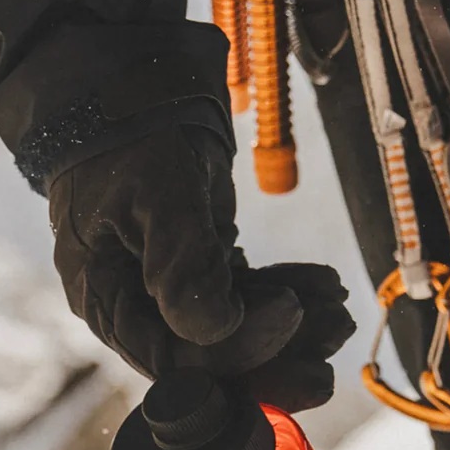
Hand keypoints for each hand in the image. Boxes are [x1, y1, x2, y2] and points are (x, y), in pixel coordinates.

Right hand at [49, 120, 353, 410]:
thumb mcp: (158, 192)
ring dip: (294, 325)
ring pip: (237, 333)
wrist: (135, 89)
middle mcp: (137, 310)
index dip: (239, 350)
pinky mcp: (200, 276)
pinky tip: (324, 284)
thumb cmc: (133, 134)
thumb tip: (215, 328)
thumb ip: (184, 264)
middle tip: (337, 333)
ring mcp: (169, 296)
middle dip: (279, 350)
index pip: (176, 359)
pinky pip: (246, 302)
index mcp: (108, 300)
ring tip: (341, 307)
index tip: (291, 312)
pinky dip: (286, 296)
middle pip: (211, 360)